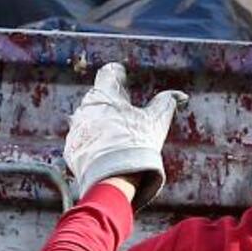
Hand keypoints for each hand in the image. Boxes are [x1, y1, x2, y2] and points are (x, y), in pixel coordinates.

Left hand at [64, 64, 185, 205]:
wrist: (113, 178)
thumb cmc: (137, 144)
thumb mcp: (156, 121)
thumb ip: (166, 102)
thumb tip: (180, 96)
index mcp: (104, 94)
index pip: (108, 72)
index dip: (118, 74)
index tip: (124, 78)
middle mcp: (85, 107)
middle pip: (98, 96)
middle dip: (111, 102)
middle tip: (125, 112)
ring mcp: (76, 128)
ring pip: (88, 117)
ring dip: (100, 122)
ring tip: (117, 136)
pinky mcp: (71, 148)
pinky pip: (82, 138)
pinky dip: (93, 141)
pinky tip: (106, 151)